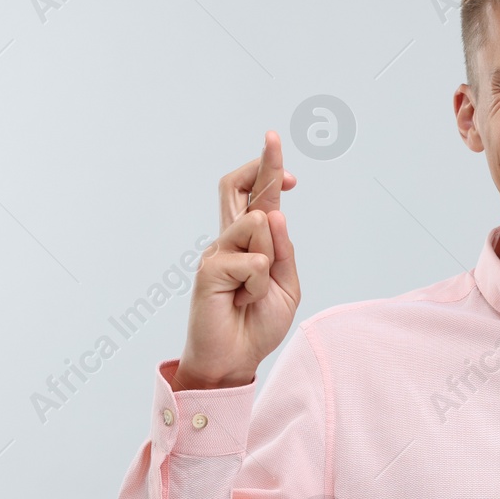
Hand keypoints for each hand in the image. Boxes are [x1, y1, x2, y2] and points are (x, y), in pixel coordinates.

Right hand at [173, 131, 300, 390]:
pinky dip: (257, 282)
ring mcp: (216, 252)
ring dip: (269, 258)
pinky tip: (242, 300)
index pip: (255, 198)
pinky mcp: (209, 269)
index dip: (268, 175)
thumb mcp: (284, 286)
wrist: (234, 360)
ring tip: (254, 291)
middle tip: (273, 138)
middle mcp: (228, 240)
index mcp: (249, 242)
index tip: (290, 173)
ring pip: (257, 224)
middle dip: (259, 163)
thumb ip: (283, 251)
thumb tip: (275, 213)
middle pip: (234, 187)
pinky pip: (251, 260)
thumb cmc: (257, 324)